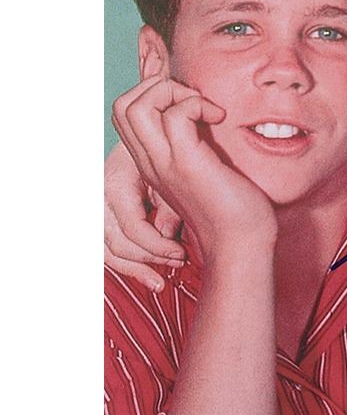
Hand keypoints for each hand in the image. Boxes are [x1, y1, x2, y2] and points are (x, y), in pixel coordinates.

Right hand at [104, 140, 184, 290]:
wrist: (146, 132)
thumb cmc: (164, 148)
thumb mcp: (169, 172)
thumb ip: (169, 204)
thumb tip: (167, 237)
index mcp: (115, 183)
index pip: (132, 228)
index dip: (158, 247)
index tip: (182, 254)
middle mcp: (99, 196)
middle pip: (116, 244)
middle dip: (148, 260)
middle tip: (178, 264)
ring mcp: (96, 207)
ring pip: (106, 251)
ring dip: (135, 268)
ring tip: (160, 281)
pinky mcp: (100, 215)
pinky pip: (105, 248)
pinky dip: (126, 264)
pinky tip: (148, 277)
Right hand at [111, 75, 276, 260]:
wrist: (241, 246)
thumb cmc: (234, 209)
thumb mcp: (206, 170)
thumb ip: (197, 145)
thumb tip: (209, 114)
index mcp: (152, 162)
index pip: (126, 113)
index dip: (153, 93)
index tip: (191, 101)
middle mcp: (150, 162)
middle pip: (122, 105)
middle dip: (157, 86)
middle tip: (194, 101)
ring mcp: (164, 163)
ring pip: (135, 106)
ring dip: (173, 92)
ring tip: (204, 108)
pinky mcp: (186, 165)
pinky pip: (176, 116)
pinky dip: (197, 104)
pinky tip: (220, 118)